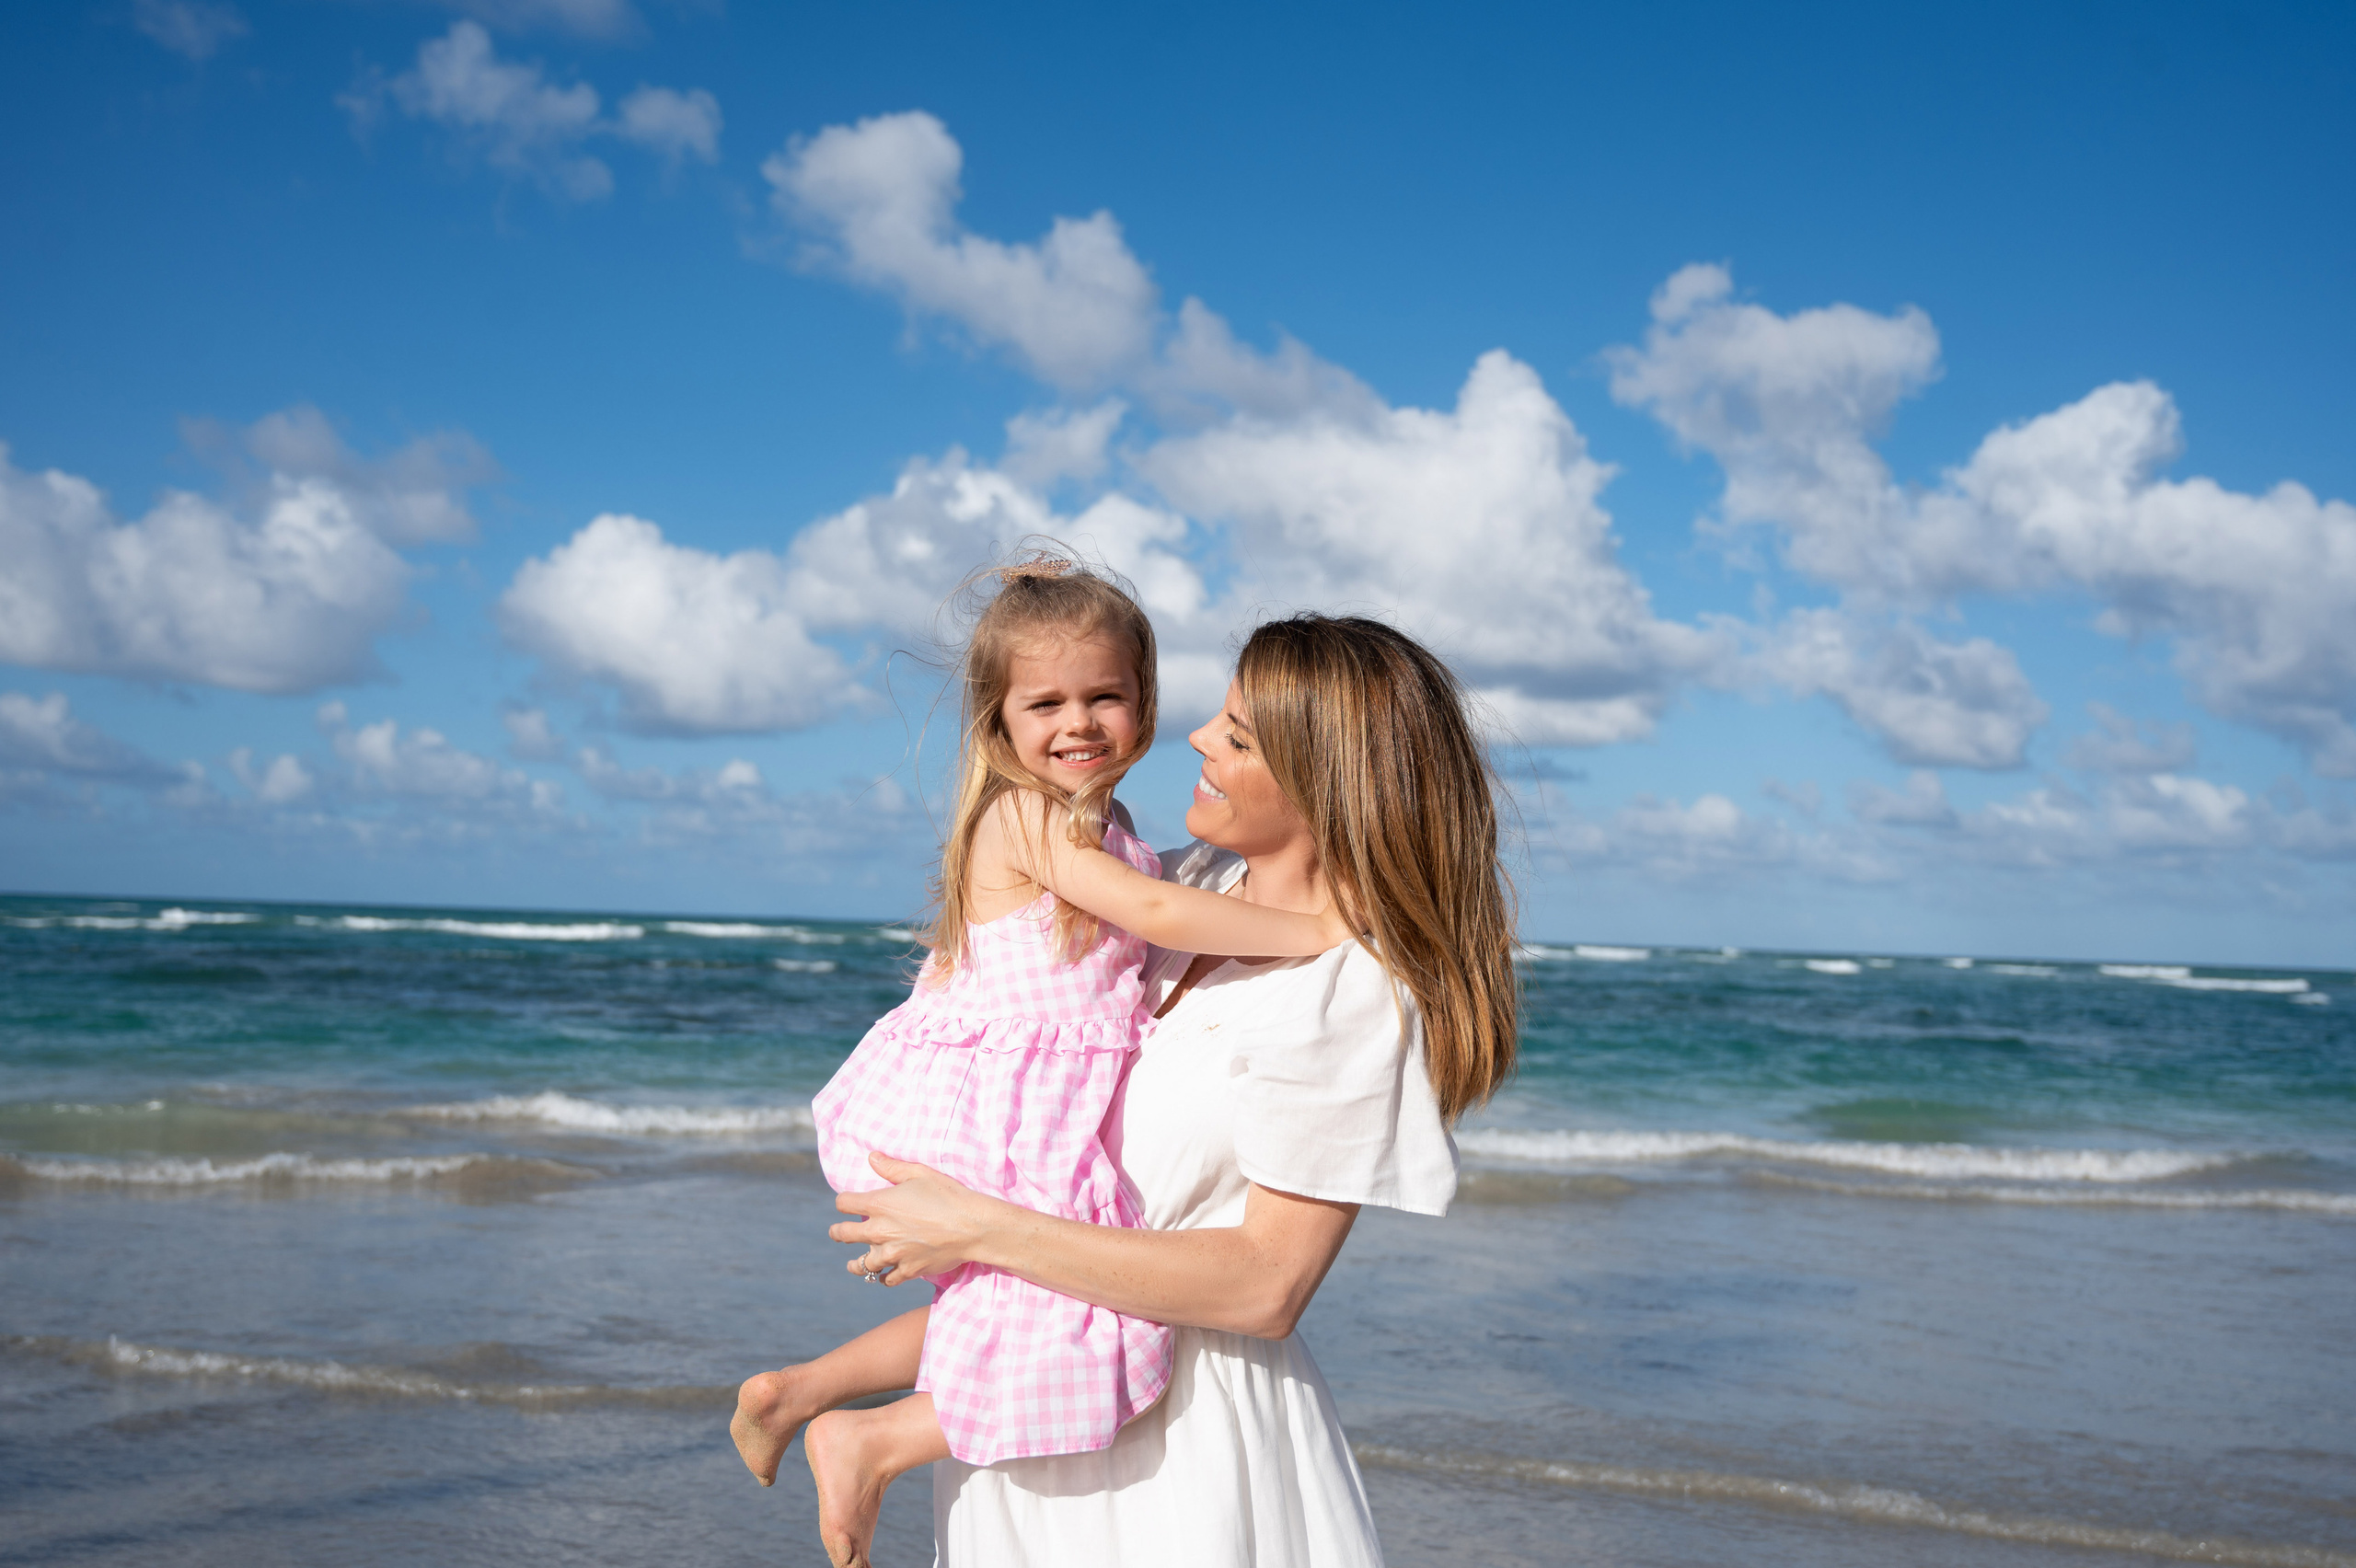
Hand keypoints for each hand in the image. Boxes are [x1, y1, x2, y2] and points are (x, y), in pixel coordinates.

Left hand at [830, 1152, 1003, 1285]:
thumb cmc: (948, 1195)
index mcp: (879, 1204)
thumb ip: (892, 1167)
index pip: (844, 1203)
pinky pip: (887, 1279)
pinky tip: (883, 1275)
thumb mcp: (920, 1173)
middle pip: (844, 1234)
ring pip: (862, 1264)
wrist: (972, 1227)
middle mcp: (880, 1231)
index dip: (843, 1201)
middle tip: (836, 1232)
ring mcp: (893, 1254)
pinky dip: (883, 1277)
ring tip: (853, 1264)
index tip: (846, 1202)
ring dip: (856, 1263)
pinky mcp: (908, 1270)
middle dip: (838, 1232)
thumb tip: (871, 1158)